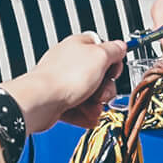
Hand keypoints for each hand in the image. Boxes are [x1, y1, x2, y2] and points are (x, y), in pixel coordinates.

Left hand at [2, 33, 125, 132]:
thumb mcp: (100, 56)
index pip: (102, 48)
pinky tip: (86, 116)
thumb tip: (121, 46)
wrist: (41, 101)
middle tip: (101, 92)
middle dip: (105, 88)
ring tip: (92, 107)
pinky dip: (85, 114)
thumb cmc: (65, 77)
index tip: (113, 71)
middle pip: (99, 76)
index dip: (112, 61)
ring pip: (90, 95)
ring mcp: (64, 82)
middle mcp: (70, 63)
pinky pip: (79, 109)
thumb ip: (114, 50)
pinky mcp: (59, 101)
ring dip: (96, 104)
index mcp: (79, 46)